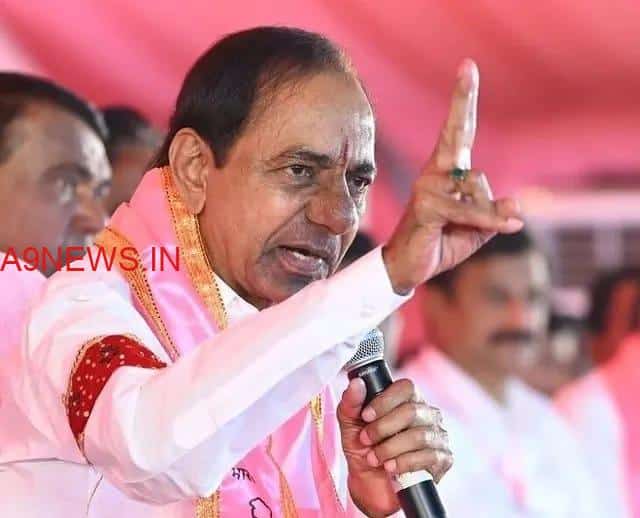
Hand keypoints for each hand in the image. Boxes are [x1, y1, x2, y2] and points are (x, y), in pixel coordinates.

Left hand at [337, 378, 451, 516]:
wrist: (369, 485)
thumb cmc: (364, 448)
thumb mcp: (350, 424)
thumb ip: (351, 403)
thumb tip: (356, 383)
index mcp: (407, 399)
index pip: (406, 387)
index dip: (384, 400)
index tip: (366, 416)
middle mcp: (427, 413)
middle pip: (411, 411)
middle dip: (382, 428)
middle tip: (365, 440)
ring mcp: (438, 436)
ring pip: (419, 436)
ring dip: (390, 448)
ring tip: (373, 458)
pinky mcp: (443, 459)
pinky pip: (428, 457)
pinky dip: (403, 463)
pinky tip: (390, 468)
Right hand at [383, 59, 522, 293]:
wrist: (408, 268)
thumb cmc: (440, 243)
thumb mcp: (476, 229)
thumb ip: (493, 214)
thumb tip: (515, 205)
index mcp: (445, 173)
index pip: (456, 132)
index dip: (462, 102)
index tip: (467, 68)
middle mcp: (434, 173)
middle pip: (456, 134)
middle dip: (462, 100)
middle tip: (468, 65)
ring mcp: (428, 187)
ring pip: (477, 186)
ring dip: (490, 213)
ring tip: (484, 229)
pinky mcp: (426, 206)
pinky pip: (467, 209)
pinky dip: (488, 220)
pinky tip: (507, 226)